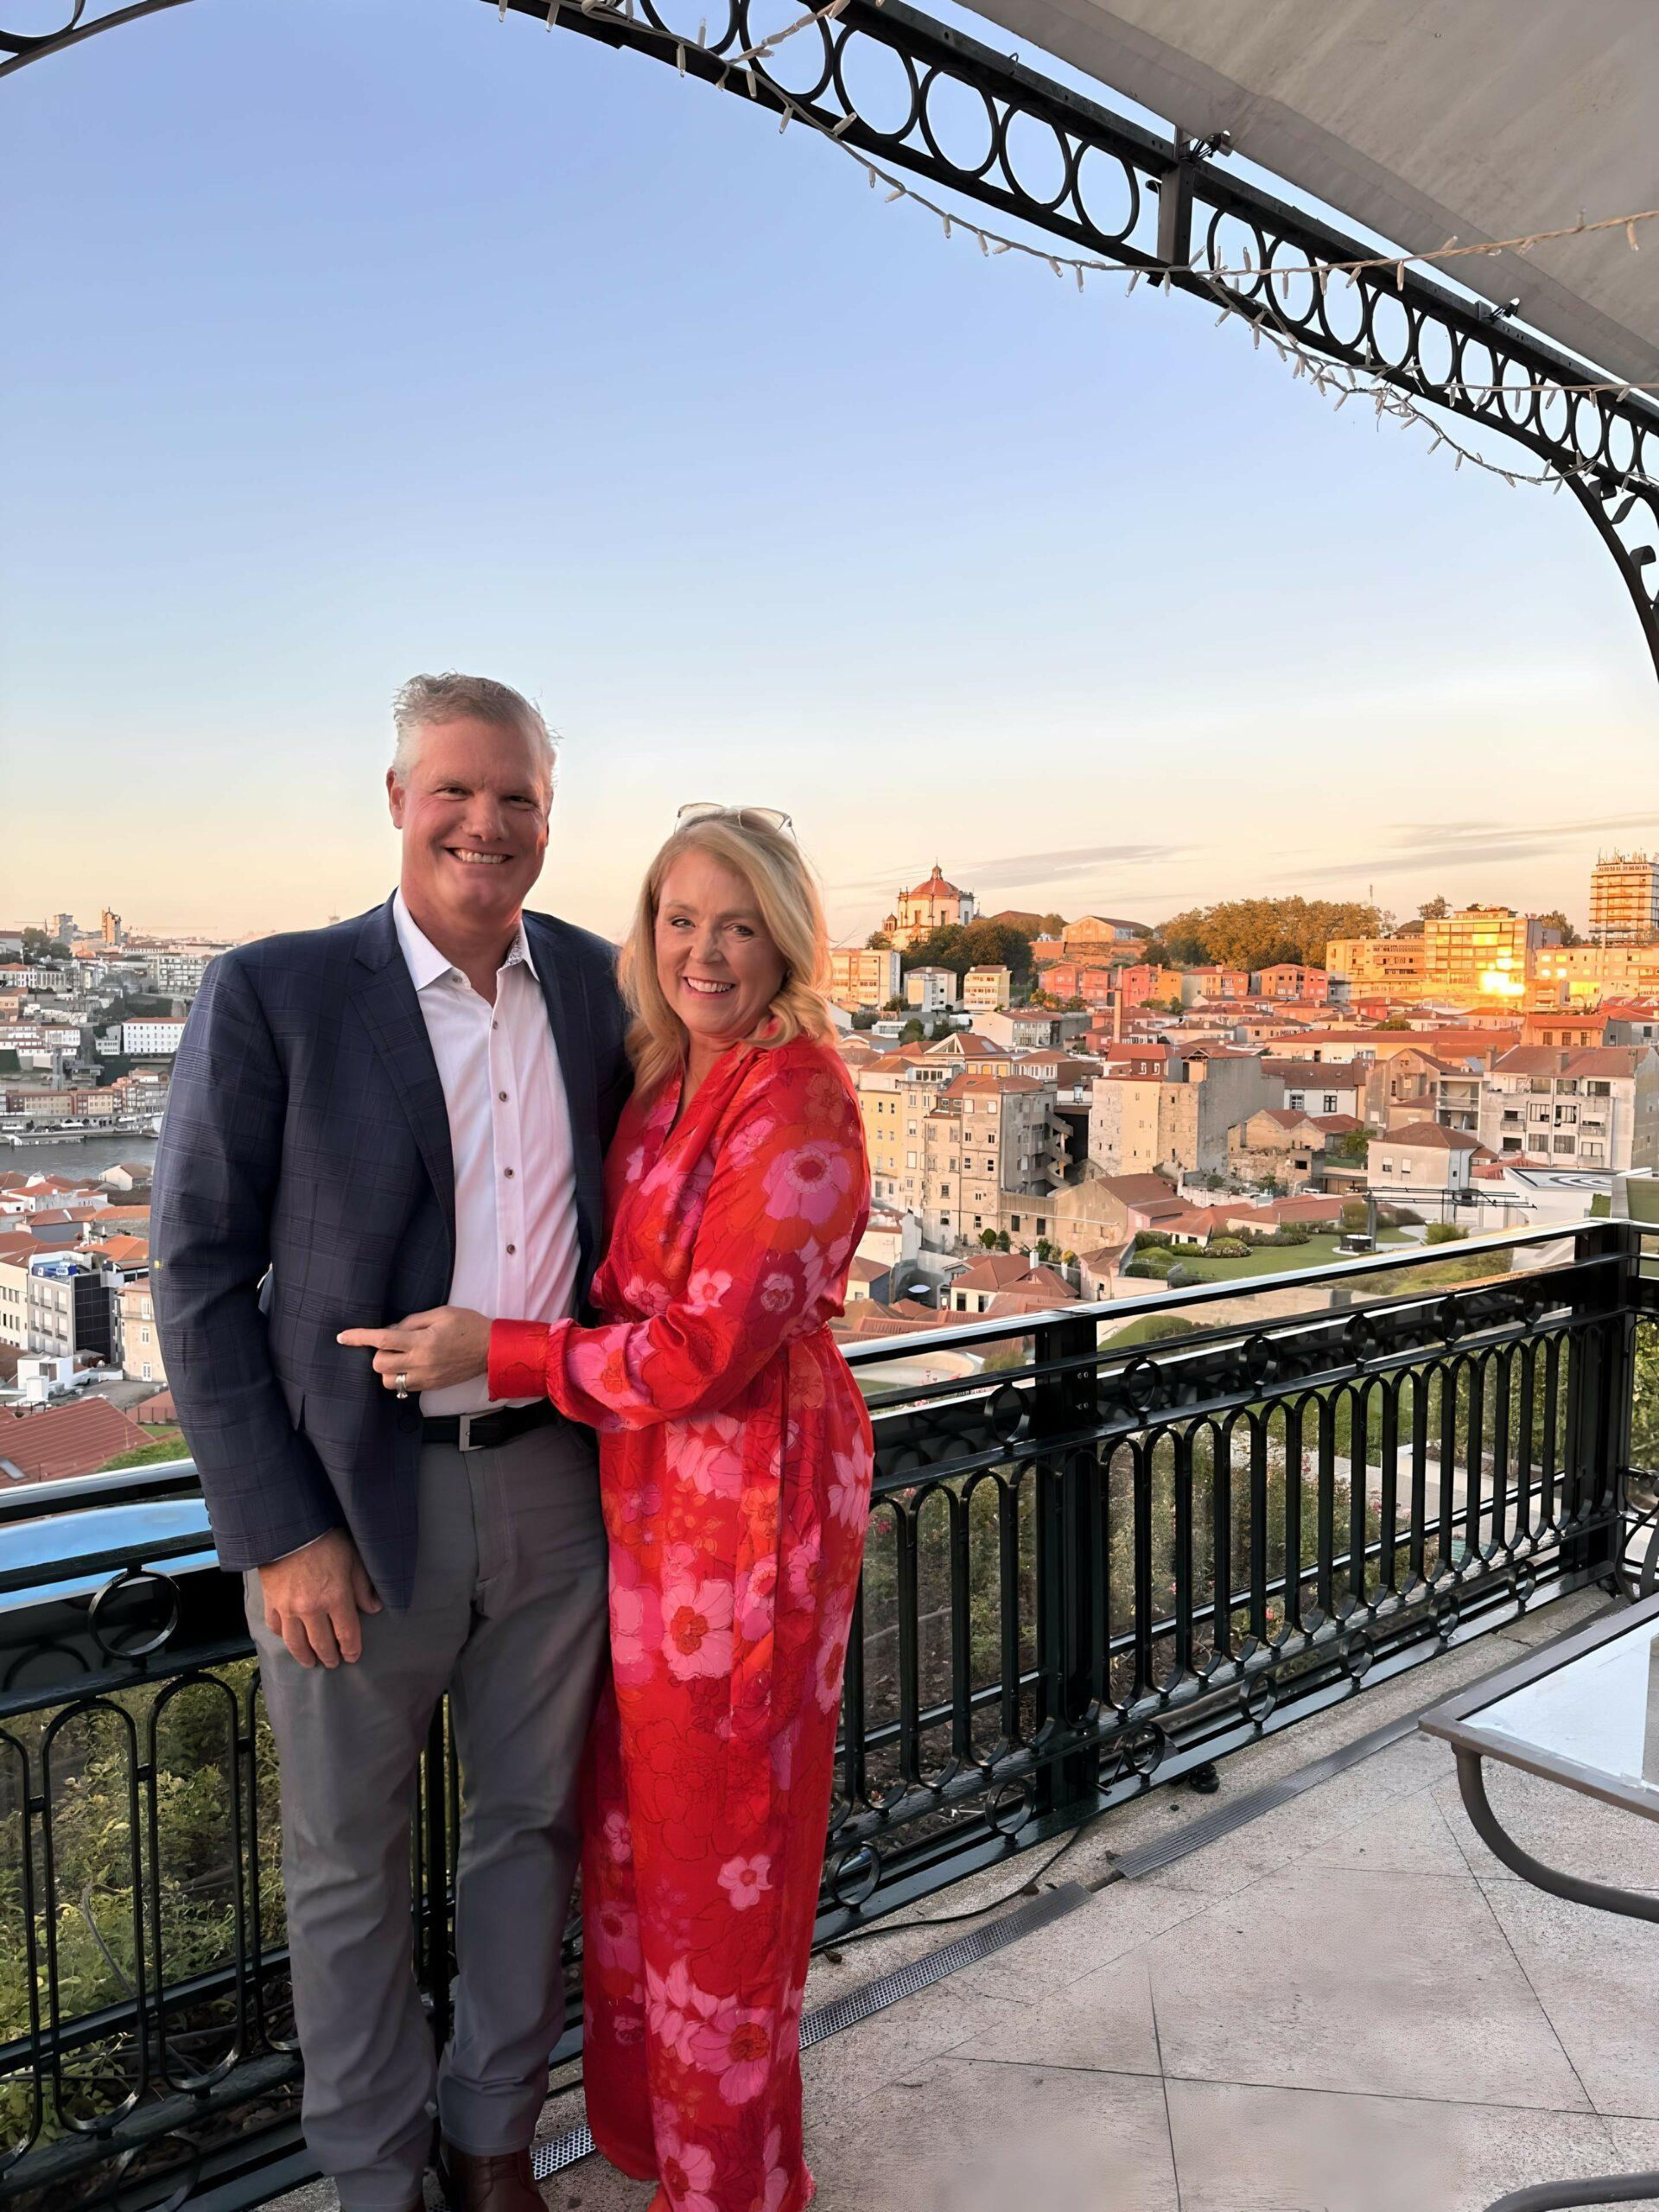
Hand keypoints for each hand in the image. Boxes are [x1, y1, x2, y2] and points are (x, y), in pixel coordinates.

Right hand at [257, 1529, 380, 1667]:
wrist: (289, 1528)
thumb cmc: (325, 1540)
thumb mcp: (353, 1559)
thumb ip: (363, 1587)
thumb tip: (374, 1607)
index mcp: (335, 1598)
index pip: (346, 1634)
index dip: (351, 1648)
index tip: (352, 1656)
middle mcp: (311, 1609)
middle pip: (321, 1643)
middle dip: (329, 1656)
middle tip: (332, 1663)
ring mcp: (288, 1608)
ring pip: (295, 1643)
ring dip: (304, 1656)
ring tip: (310, 1662)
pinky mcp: (271, 1602)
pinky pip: (276, 1627)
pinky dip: (283, 1636)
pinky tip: (288, 1639)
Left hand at [337, 1307, 492, 1394]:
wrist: (491, 1349)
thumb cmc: (468, 1326)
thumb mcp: (440, 1313)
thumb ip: (412, 1321)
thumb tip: (391, 1329)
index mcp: (422, 1341)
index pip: (382, 1339)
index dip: (359, 1337)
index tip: (343, 1337)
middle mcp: (421, 1363)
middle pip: (379, 1365)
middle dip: (377, 1353)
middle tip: (389, 1343)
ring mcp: (425, 1378)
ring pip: (388, 1381)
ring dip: (387, 1368)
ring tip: (400, 1356)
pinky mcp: (431, 1387)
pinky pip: (404, 1387)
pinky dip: (400, 1376)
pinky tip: (410, 1364)